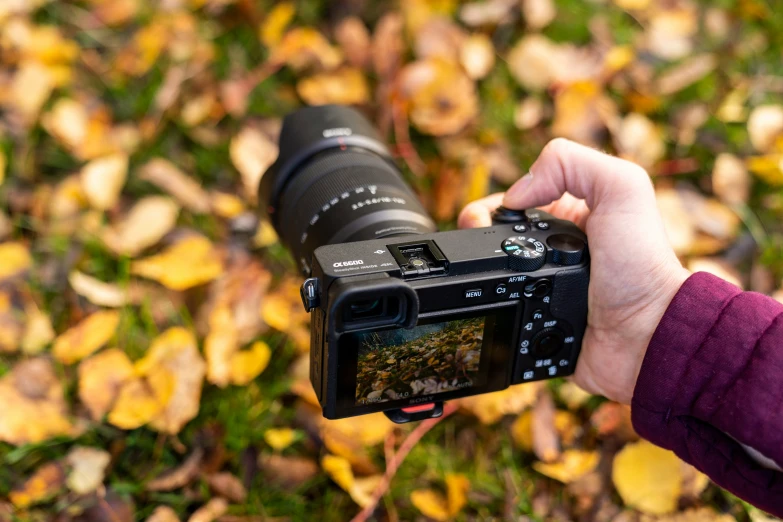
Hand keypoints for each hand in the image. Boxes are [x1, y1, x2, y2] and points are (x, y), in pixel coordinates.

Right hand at [458, 139, 689, 403]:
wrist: (647, 339)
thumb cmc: (642, 267)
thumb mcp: (623, 189)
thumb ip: (572, 165)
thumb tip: (514, 194)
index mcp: (570, 215)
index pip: (515, 202)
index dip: (490, 208)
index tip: (477, 222)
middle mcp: (555, 251)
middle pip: (495, 240)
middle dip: (475, 240)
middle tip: (471, 251)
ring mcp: (544, 289)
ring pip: (491, 277)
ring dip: (478, 275)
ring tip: (474, 280)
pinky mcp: (536, 325)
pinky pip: (501, 314)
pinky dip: (489, 308)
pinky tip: (487, 306)